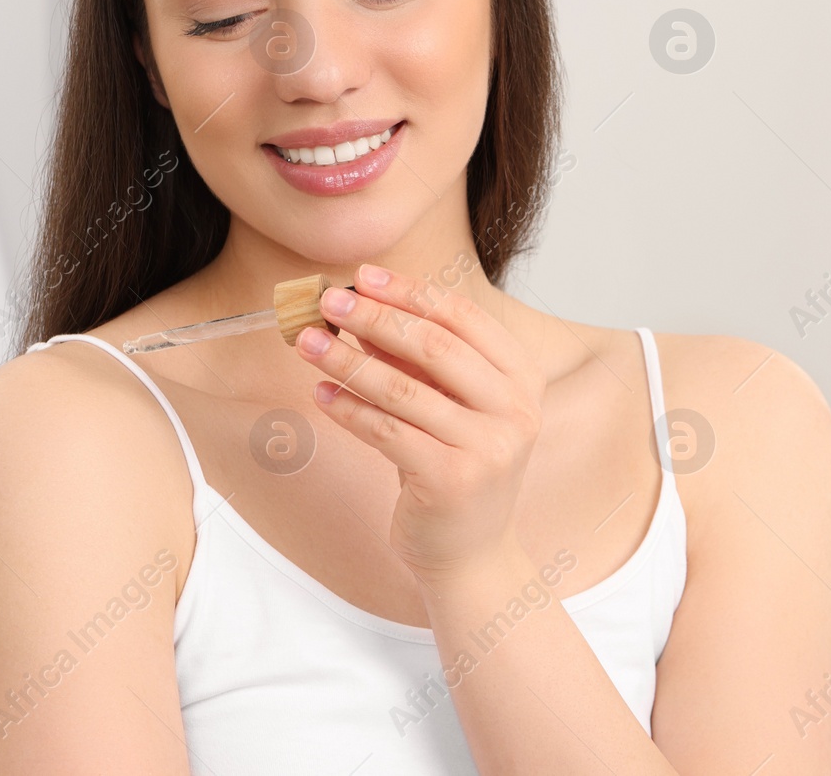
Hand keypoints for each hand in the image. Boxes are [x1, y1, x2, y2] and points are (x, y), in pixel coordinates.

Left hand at [293, 263, 545, 585]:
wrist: (472, 553)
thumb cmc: (459, 469)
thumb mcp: (449, 406)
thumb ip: (416, 361)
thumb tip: (362, 312)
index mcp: (522, 378)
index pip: (463, 317)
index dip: (410, 291)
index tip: (364, 276)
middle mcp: (515, 409)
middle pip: (433, 346)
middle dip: (374, 317)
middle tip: (328, 302)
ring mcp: (488, 447)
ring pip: (402, 389)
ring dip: (347, 360)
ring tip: (308, 342)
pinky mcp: (452, 480)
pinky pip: (386, 432)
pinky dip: (348, 408)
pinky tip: (321, 394)